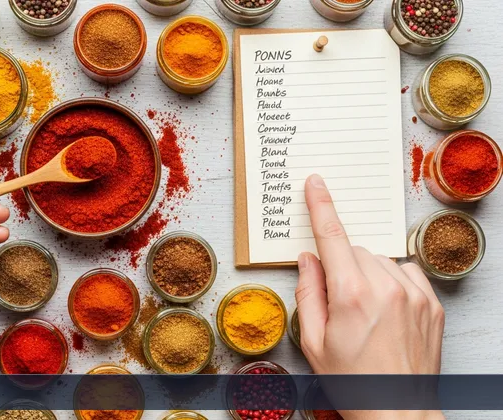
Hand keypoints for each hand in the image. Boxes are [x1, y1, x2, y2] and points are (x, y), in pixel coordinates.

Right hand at [295, 174, 444, 419]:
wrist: (396, 409)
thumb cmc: (351, 380)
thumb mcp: (312, 341)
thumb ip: (308, 292)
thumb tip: (308, 259)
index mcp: (350, 294)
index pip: (331, 237)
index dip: (321, 206)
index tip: (316, 184)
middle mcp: (385, 287)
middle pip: (354, 250)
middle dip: (340, 266)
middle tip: (337, 302)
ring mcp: (413, 294)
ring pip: (379, 260)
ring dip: (366, 274)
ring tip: (364, 313)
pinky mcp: (432, 303)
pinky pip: (404, 271)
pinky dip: (390, 281)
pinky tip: (384, 309)